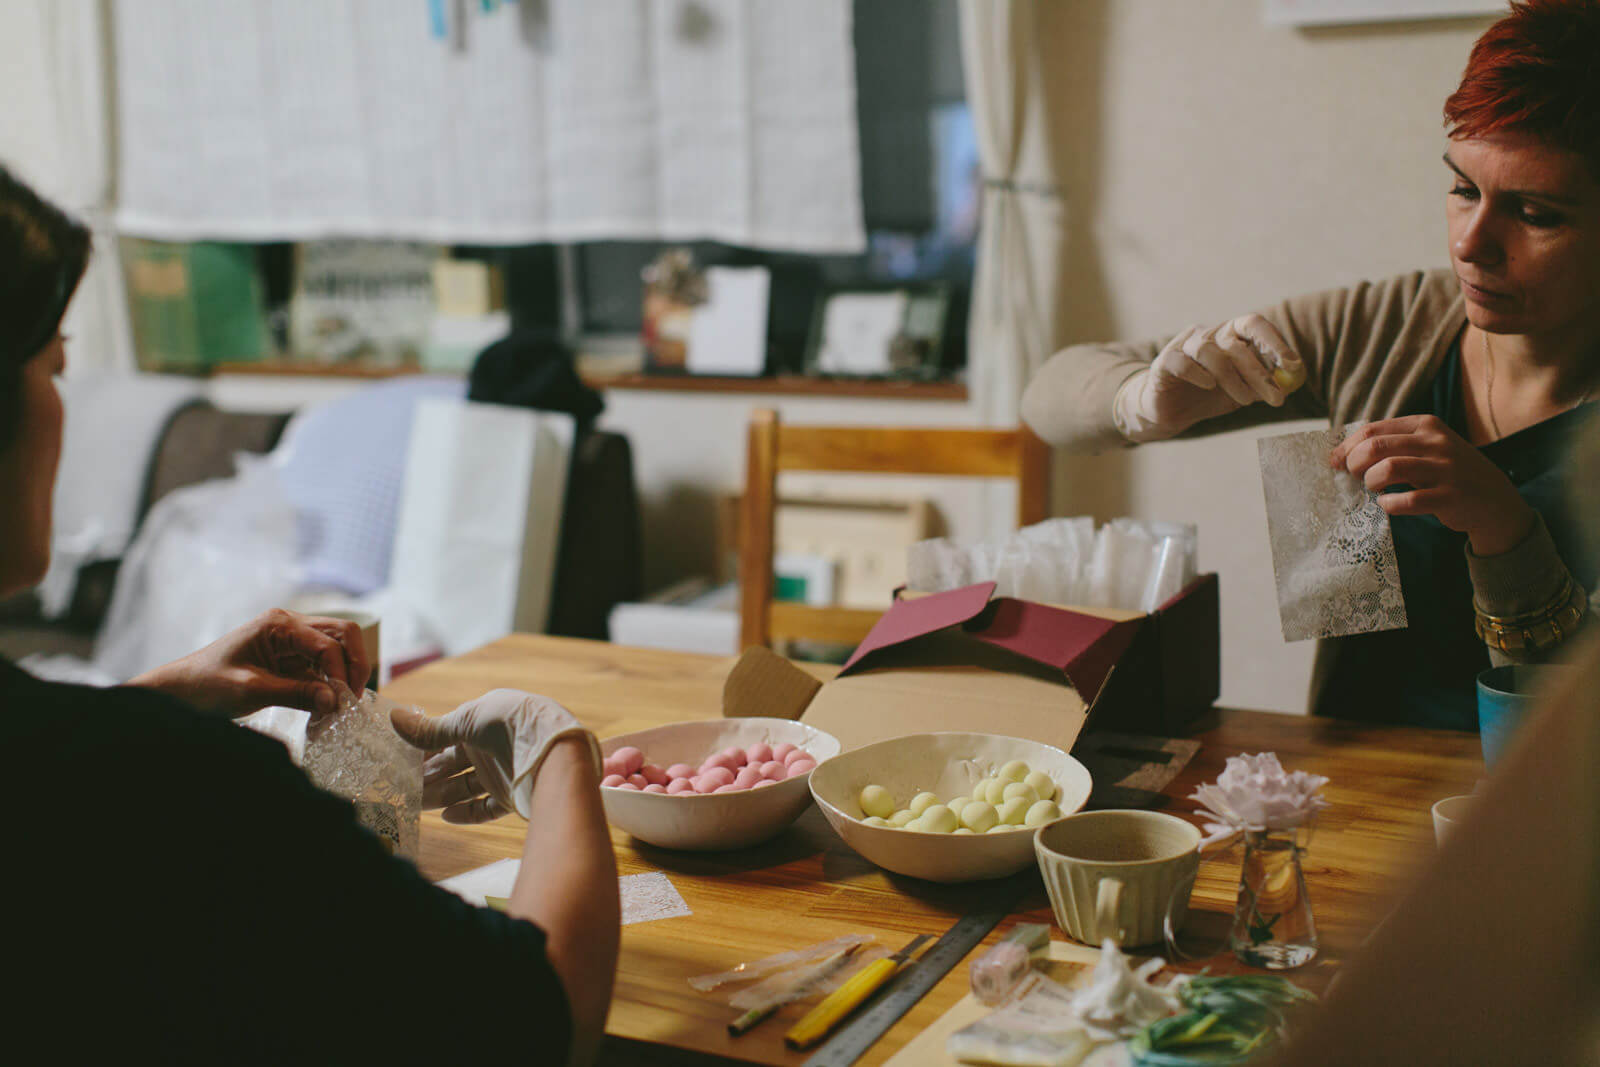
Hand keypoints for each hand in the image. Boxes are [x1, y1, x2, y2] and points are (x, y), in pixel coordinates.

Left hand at [128, 608, 370, 718]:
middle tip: (353, 699)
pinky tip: (327, 708)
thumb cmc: (206, 685)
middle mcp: (289, 625)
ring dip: (345, 674)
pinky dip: (330, 685)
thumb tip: (336, 701)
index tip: (342, 704)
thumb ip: (295, 694)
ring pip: (338, 648)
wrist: (178, 692)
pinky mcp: (290, 660)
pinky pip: (322, 667)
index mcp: (278, 624)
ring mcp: (292, 641)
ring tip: (341, 706)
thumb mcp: (250, 691)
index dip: (341, 672)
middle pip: (343, 634)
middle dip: (354, 665)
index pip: (328, 642)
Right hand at [389, 689, 601, 822]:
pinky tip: (447, 817)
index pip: (448, 735)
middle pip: (454, 763)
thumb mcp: (467, 720)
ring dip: (441, 795)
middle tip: (401, 788)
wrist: (554, 752)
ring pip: (465, 786)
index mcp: (485, 720)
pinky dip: (467, 812)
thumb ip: (430, 729)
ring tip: (415, 805)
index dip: (424, 748)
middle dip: (429, 775)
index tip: (400, 760)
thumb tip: (393, 718)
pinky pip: (485, 807)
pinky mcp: (513, 796)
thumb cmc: (511, 724)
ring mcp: (504, 771)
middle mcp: (494, 745)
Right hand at [1114, 315, 1304, 441]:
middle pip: (1235, 343)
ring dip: (1233, 379)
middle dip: (1260, 373)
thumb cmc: (1209, 396)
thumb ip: (1265, 383)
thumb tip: (1294, 379)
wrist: (1170, 412)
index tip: (1293, 365)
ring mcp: (1183, 346)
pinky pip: (1183, 363)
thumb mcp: (1243, 391)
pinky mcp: (1164, 362)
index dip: (1275, 342)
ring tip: (1245, 401)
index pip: (1253, 324)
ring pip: (1211, 353)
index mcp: (1228, 335)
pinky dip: (1200, 375)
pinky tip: (1209, 387)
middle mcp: (1207, 334)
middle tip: (1277, 398)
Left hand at [1329, 415, 1534, 554]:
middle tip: (1354, 477)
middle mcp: (1435, 442)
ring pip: (1389, 469)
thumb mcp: (1424, 447)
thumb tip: (1339, 454)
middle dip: (1354, 464)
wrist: (1493, 498)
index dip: (1346, 447)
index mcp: (1425, 425)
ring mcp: (1445, 468)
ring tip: (1373, 489)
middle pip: (1375, 447)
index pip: (1372, 429)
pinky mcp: (1450, 496)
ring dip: (1371, 482)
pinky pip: (1408, 500)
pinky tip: (1387, 504)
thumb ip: (1390, 445)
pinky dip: (1389, 504)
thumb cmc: (1446, 472)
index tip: (1334, 462)